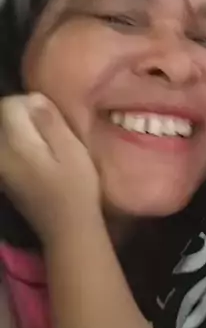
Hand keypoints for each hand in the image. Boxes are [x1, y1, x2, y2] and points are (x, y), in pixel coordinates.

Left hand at [0, 94, 100, 244]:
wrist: (68, 230)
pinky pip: (5, 149)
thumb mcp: (73, 151)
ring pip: (2, 133)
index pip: (8, 105)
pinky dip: (18, 146)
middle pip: (1, 117)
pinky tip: (38, 157)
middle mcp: (0, 153)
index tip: (52, 116)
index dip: (31, 103)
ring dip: (20, 131)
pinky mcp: (3, 178)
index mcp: (16, 144)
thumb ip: (51, 123)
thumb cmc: (77, 189)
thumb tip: (34, 98)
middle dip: (23, 116)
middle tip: (51, 129)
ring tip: (46, 143)